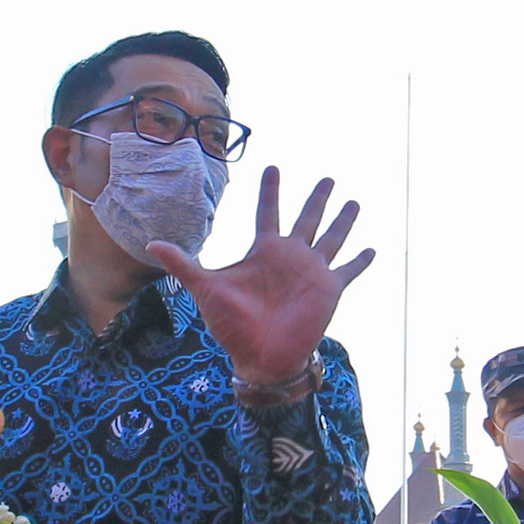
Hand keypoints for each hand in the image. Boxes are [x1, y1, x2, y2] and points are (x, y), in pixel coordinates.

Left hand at [154, 168, 374, 395]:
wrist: (260, 357)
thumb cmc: (232, 325)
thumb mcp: (206, 288)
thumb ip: (183, 264)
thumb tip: (151, 244)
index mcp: (263, 251)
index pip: (267, 212)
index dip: (270, 190)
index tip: (273, 166)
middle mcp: (290, 256)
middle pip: (307, 218)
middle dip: (317, 198)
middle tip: (328, 178)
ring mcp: (312, 272)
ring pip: (332, 237)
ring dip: (343, 220)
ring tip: (353, 201)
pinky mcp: (329, 290)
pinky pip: (349, 270)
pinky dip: (361, 260)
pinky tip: (372, 249)